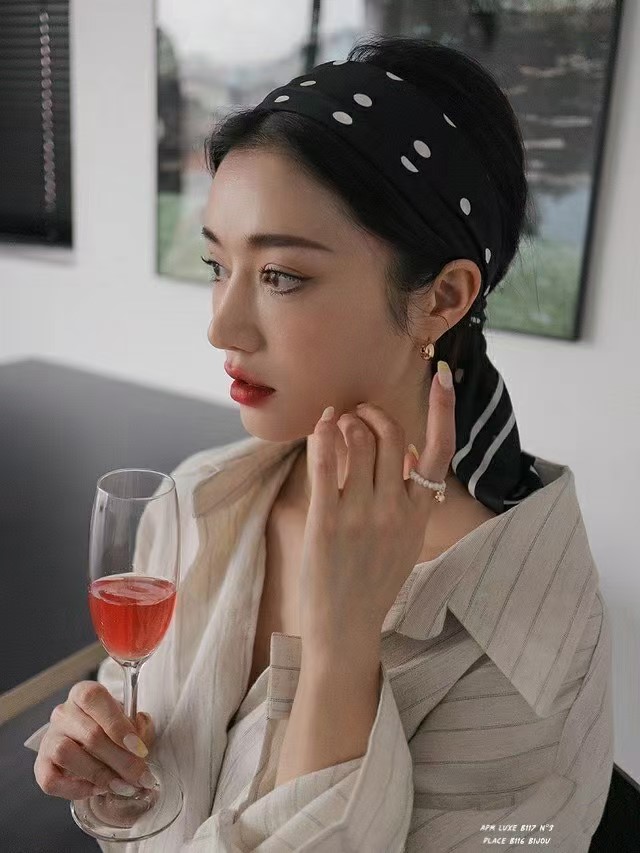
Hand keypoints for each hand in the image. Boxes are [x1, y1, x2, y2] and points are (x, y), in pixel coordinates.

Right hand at [33, 680, 156, 799]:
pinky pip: (50, 780)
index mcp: (84, 693)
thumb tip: (140, 743)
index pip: (94, 699)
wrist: (90, 743)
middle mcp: (63, 713)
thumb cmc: (112, 727)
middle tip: (140, 778)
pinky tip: (97, 790)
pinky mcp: (41, 764)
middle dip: (120, 760)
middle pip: (89, 734)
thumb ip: (138, 726)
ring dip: (99, 775)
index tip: (139, 749)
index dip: (118, 724)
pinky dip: (75, 789)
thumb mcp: (129, 719)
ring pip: (66, 754)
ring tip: (121, 786)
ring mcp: (50, 738)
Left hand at [300, 361, 455, 656]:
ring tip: (335, 425)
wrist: (347, 628)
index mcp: (420, 512)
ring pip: (359, 440)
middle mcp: (396, 510)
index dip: (444, 408)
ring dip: (345, 421)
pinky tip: (319, 427)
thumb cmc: (374, 582)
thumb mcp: (408, 540)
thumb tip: (415, 452)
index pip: (442, 451)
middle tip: (357, 414)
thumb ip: (414, 497)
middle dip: (372, 413)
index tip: (441, 375)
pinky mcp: (327, 521)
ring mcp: (362, 515)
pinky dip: (322, 434)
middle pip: (391, 435)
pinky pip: (325, 460)